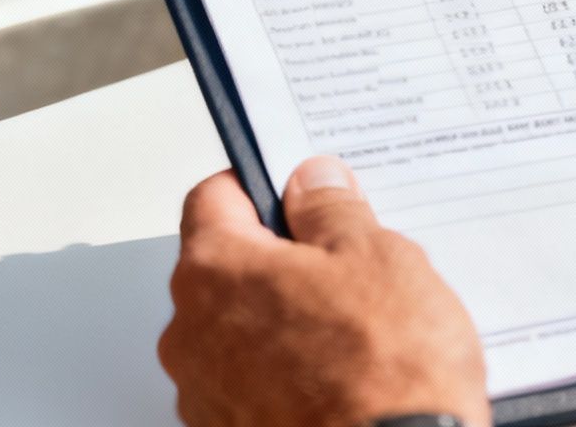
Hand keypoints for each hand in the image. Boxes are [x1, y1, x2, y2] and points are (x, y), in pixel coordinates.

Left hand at [160, 156, 489, 426]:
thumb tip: (313, 182)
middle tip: (343, 272)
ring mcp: (205, 393)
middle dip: (279, 262)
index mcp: (215, 270)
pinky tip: (338, 381)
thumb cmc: (385, 375)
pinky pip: (249, 385)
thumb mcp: (377, 258)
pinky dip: (283, 376)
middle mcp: (190, 333)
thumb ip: (332, 209)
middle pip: (226, 268)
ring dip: (281, 323)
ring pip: (238, 330)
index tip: (297, 193)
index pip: (214, 198)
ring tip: (351, 338)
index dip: (261, 187)